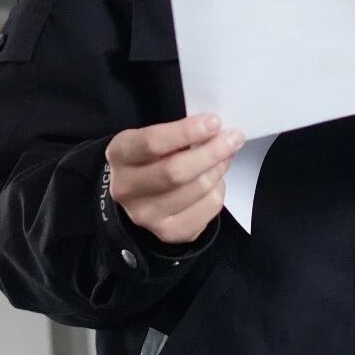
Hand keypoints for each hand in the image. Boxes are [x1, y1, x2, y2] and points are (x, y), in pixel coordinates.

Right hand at [105, 113, 244, 244]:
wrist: (137, 196)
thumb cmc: (150, 158)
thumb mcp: (150, 138)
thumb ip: (176, 134)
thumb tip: (216, 132)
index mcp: (120, 155)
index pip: (152, 143)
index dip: (186, 132)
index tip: (213, 122)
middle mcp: (127, 188)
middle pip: (176, 171)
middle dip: (212, 152)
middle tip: (234, 137)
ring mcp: (146, 215)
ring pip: (198, 189)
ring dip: (219, 168)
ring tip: (224, 156)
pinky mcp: (168, 232)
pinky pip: (208, 208)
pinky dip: (219, 190)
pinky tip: (213, 181)